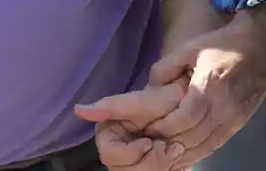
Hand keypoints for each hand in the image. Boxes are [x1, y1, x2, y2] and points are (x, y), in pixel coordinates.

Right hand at [74, 79, 189, 169]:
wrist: (187, 108)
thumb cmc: (165, 100)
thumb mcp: (143, 101)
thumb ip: (112, 106)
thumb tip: (78, 109)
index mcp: (109, 135)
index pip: (110, 155)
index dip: (133, 152)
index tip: (149, 142)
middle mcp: (117, 153)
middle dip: (150, 162)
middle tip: (167, 147)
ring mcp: (132, 164)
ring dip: (161, 165)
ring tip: (174, 149)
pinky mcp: (149, 168)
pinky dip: (168, 168)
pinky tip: (175, 156)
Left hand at [82, 12, 265, 169]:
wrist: (262, 44)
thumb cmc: (223, 43)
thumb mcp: (190, 47)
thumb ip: (166, 68)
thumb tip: (149, 88)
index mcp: (208, 88)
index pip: (181, 120)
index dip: (161, 128)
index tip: (143, 130)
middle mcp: (222, 109)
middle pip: (190, 138)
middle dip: (166, 144)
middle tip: (147, 144)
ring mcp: (233, 120)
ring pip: (203, 147)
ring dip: (181, 153)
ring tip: (161, 154)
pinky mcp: (239, 124)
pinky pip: (215, 146)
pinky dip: (198, 153)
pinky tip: (183, 155)